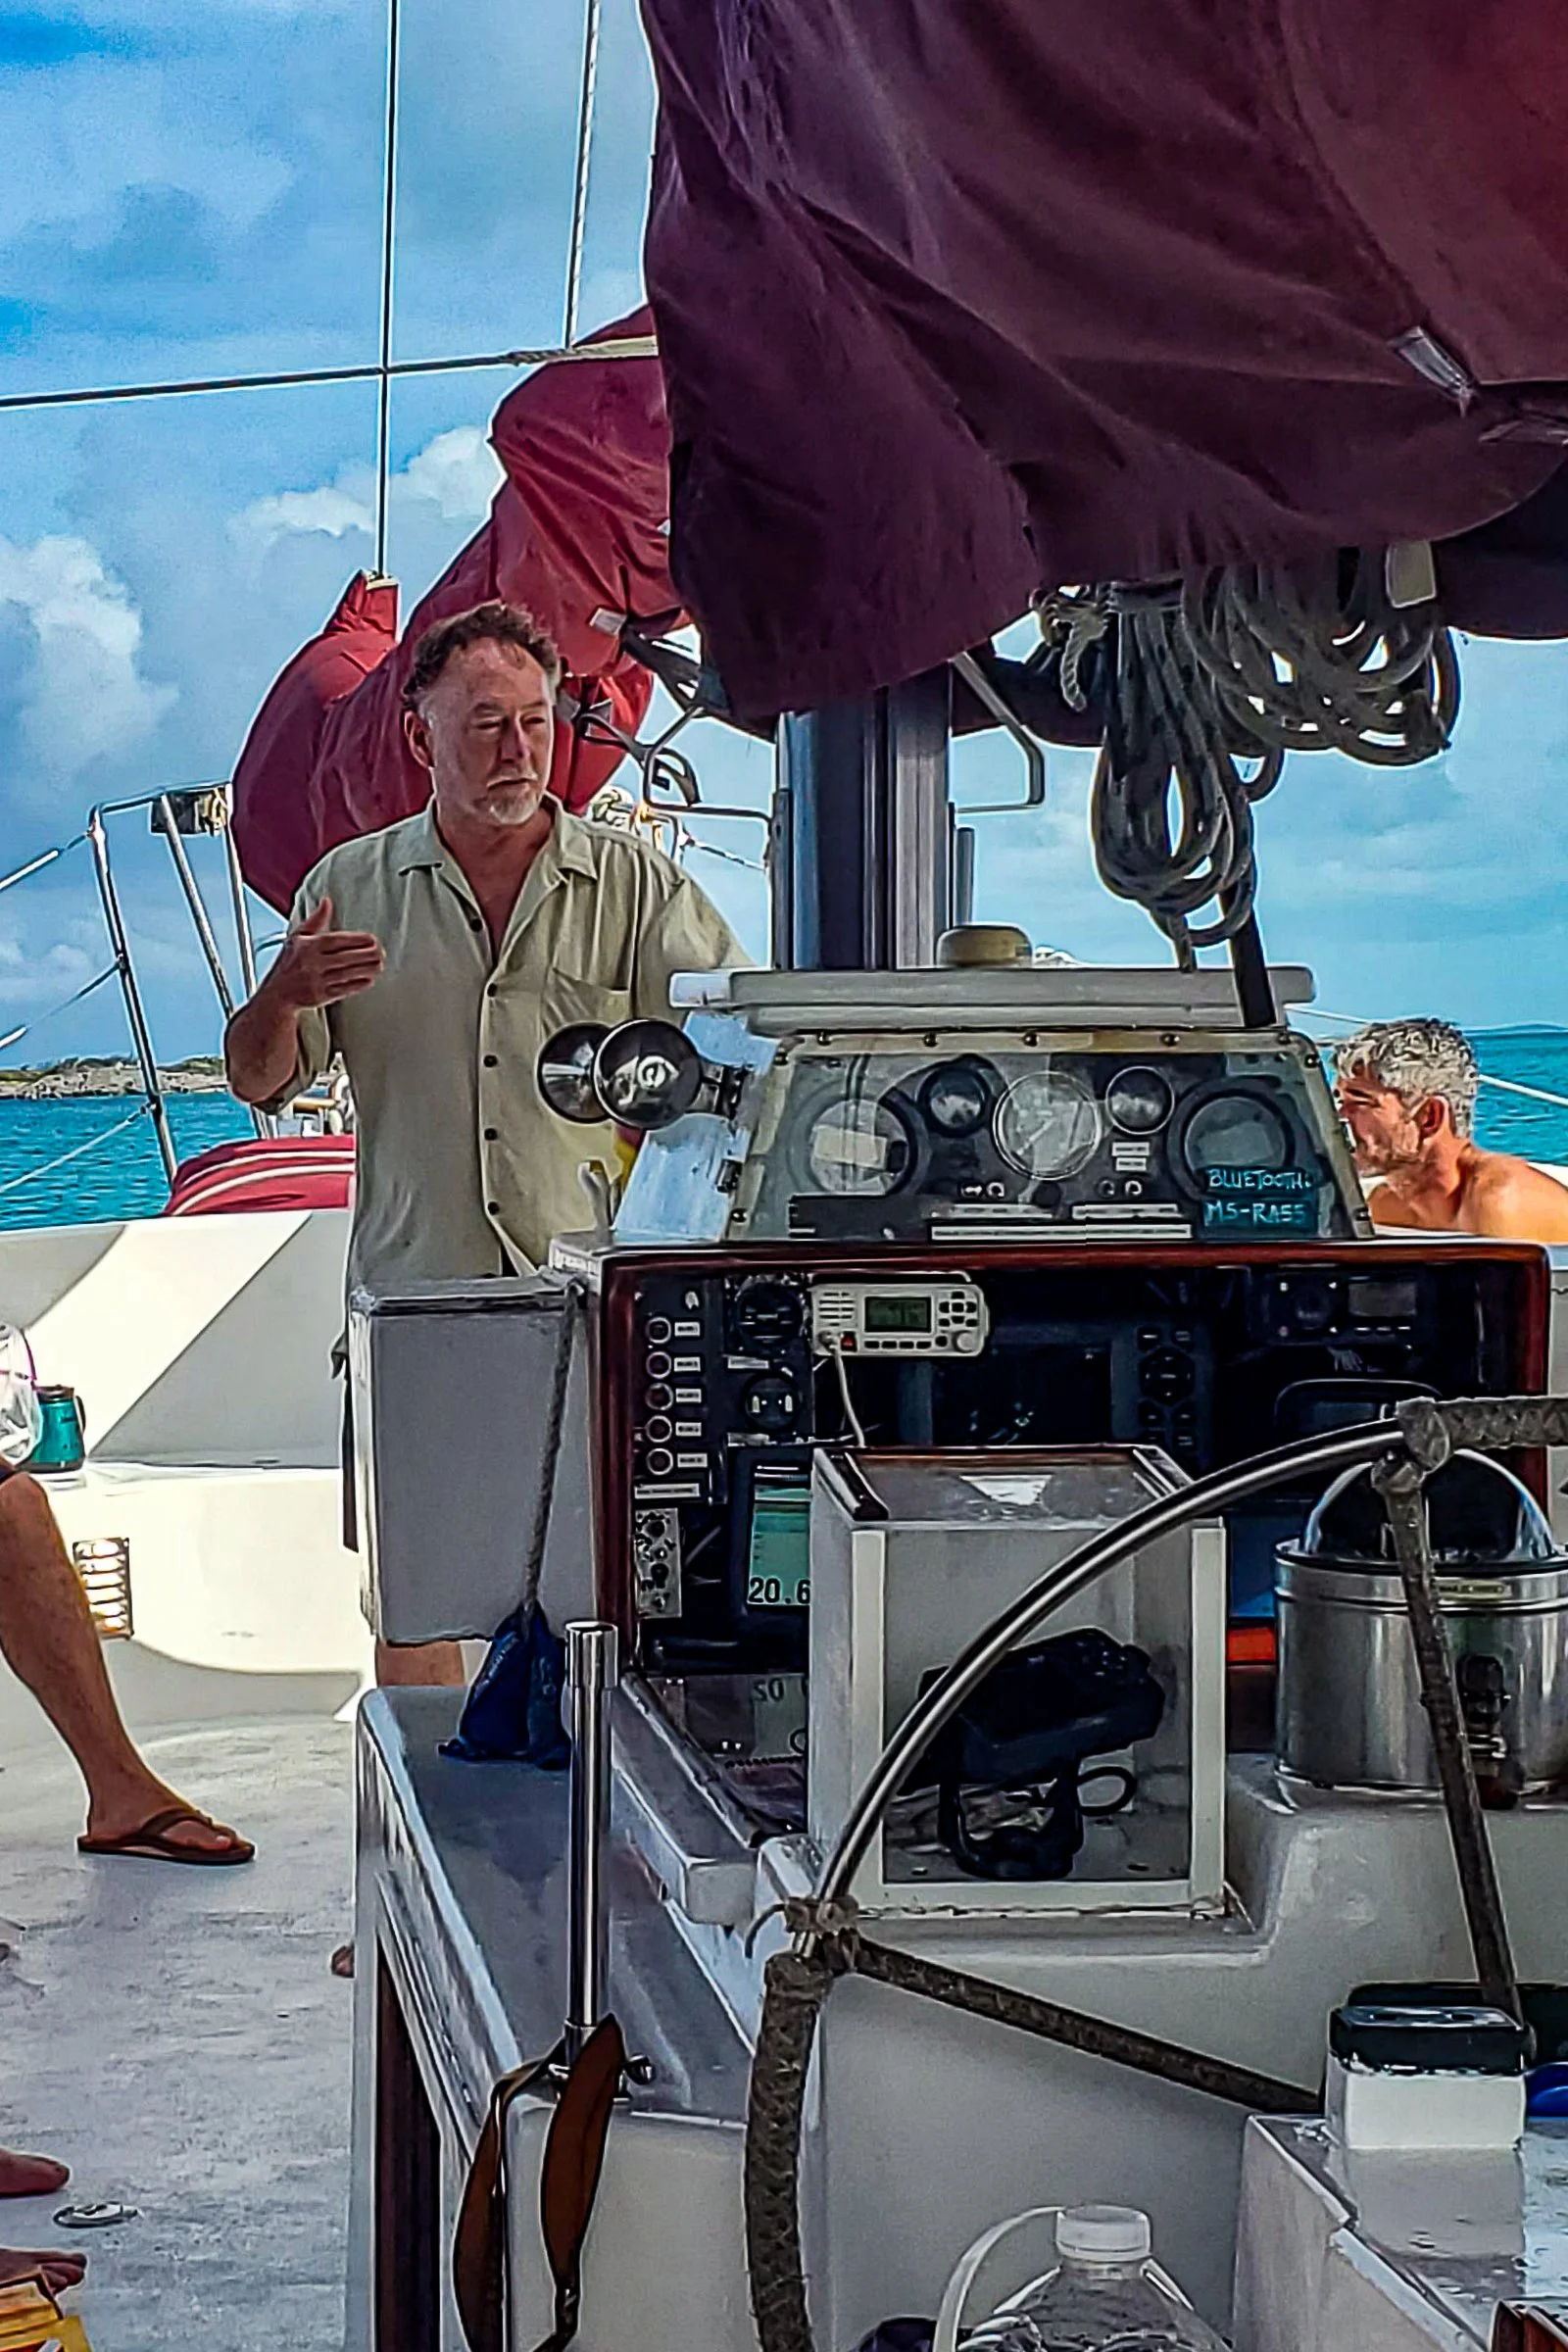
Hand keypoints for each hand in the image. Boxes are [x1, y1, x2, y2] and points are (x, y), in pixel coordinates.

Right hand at [269, 897, 383, 1011]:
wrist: (277, 995)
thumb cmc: (290, 962)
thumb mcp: (297, 938)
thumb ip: (315, 920)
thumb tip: (327, 901)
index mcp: (307, 946)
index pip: (338, 940)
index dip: (358, 939)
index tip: (373, 939)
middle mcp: (311, 963)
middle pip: (346, 958)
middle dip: (367, 955)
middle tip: (381, 952)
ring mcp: (316, 981)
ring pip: (347, 974)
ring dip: (367, 969)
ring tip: (380, 965)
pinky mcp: (319, 997)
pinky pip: (343, 990)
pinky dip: (358, 984)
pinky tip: (370, 979)